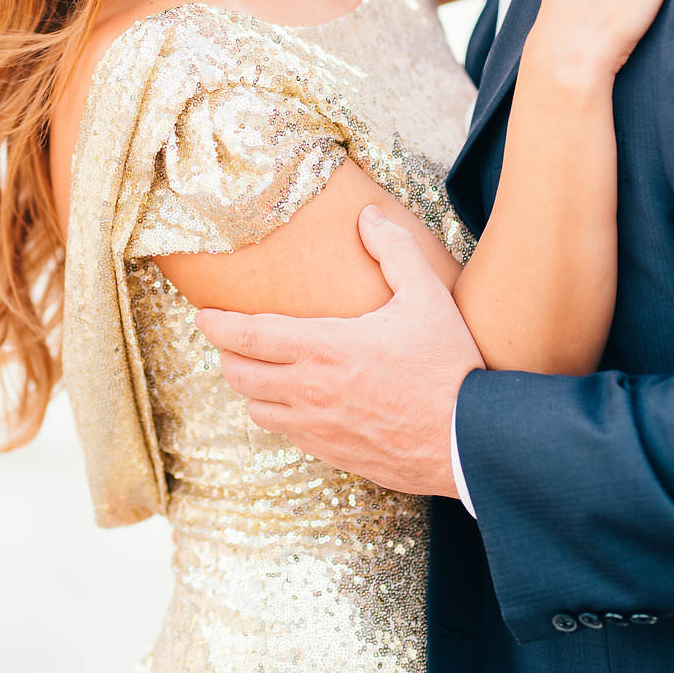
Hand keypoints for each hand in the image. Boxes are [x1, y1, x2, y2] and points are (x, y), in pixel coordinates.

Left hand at [196, 206, 482, 494]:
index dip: (217, 325)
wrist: (471, 440)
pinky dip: (280, 416)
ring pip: (257, 410)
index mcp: (324, 348)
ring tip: (260, 371)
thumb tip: (367, 217)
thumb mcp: (426, 295)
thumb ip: (394, 250)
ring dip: (251, 388)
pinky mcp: (335, 455)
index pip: (247, 336)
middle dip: (227, 354)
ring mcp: (320, 429)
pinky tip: (296, 404)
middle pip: (240, 375)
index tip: (203, 315)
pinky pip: (288, 435)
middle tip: (229, 339)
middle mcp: (311, 391)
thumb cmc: (449, 365)